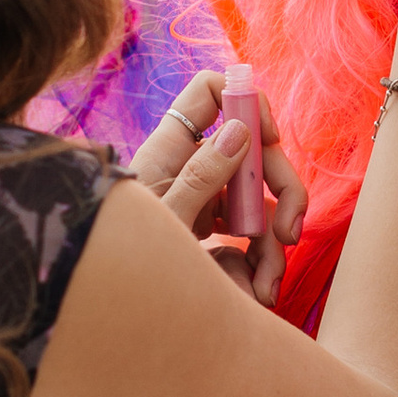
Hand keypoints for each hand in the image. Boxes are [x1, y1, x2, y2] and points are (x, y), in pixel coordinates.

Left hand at [127, 68, 306, 305]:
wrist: (109, 304)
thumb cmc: (122, 261)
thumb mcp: (162, 222)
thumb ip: (199, 178)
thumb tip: (240, 132)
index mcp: (171, 149)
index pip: (209, 92)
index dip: (245, 102)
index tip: (267, 139)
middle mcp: (192, 167)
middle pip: (255, 153)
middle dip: (282, 191)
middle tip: (288, 233)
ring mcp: (205, 198)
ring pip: (260, 201)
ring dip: (274, 244)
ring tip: (266, 289)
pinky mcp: (212, 230)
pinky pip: (251, 236)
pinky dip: (262, 263)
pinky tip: (258, 292)